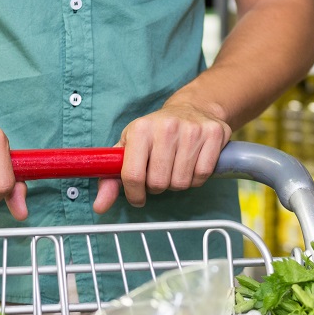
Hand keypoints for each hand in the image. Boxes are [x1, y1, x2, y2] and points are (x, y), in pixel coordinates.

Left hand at [93, 101, 230, 212]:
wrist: (192, 107)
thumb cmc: (155, 134)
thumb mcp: (129, 149)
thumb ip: (110, 179)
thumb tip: (99, 207)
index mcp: (140, 129)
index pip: (133, 175)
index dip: (134, 194)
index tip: (138, 197)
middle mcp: (166, 127)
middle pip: (159, 183)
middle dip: (158, 186)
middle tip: (160, 175)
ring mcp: (192, 130)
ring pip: (181, 182)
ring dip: (177, 183)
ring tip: (175, 168)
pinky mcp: (214, 134)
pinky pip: (202, 175)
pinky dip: (196, 178)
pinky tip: (191, 165)